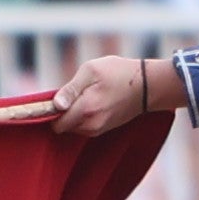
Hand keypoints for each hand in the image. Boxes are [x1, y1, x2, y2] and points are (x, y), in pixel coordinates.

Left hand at [47, 55, 187, 137]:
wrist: (148, 86)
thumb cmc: (118, 73)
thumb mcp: (91, 71)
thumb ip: (70, 89)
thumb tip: (55, 105)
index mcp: (85, 109)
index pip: (55, 123)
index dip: (50, 111)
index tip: (55, 98)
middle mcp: (91, 125)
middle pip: (63, 126)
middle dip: (63, 112)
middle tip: (75, 92)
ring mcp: (98, 129)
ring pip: (73, 127)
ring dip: (74, 114)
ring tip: (87, 95)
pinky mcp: (104, 129)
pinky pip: (84, 127)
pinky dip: (83, 117)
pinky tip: (94, 102)